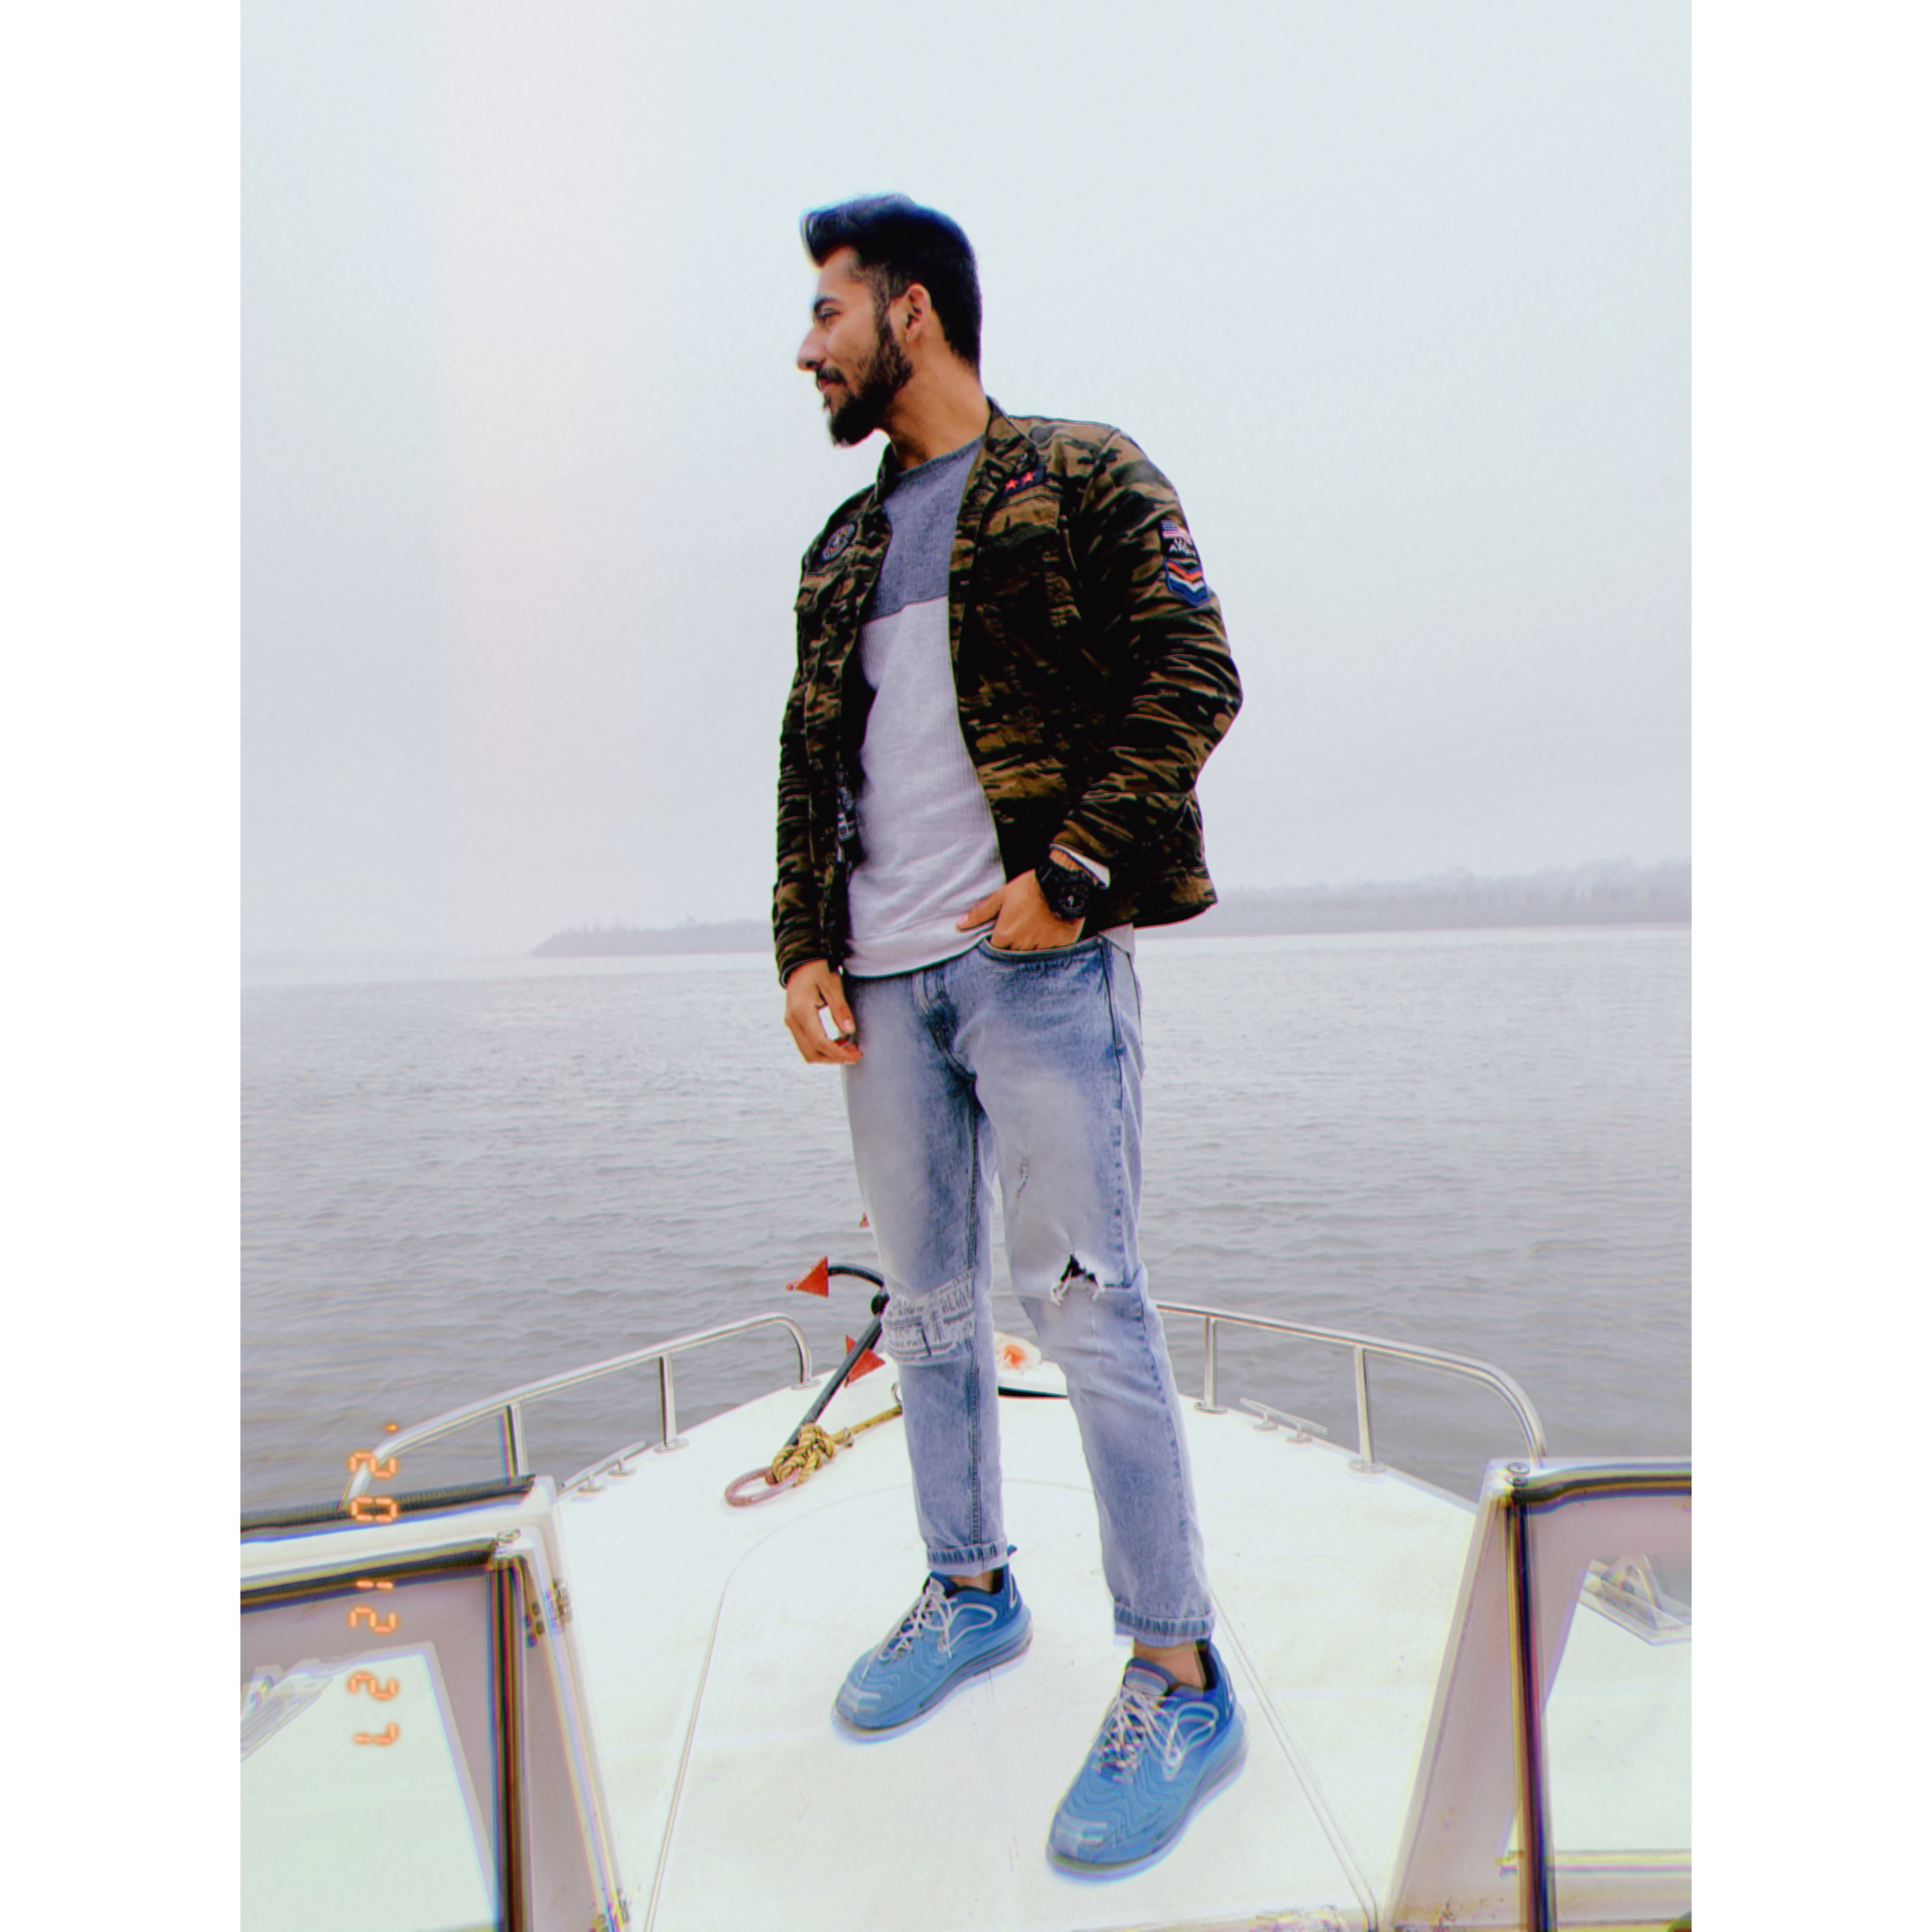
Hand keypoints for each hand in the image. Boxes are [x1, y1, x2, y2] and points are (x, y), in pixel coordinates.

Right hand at [783, 960, 860, 1065]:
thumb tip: (849, 1031)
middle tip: (855, 1054)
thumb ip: (840, 1008)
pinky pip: (806, 1043)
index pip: (820, 1042)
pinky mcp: (794, 1023)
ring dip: (828, 1055)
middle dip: (834, 1058)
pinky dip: (822, 1048)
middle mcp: (792, 1020)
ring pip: (808, 1052)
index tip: (855, 1054)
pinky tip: (839, 1042)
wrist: (801, 961)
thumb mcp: (832, 985)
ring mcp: (791, 1022)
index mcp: (801, 1011)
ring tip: (849, 1049)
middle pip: (812, 1053)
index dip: (838, 1053)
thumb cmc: (818, 969)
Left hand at [956, 868, 1084, 951]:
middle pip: (1013, 955)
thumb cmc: (1029, 888)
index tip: (1005, 935)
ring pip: (1031, 957)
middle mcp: (1021, 945)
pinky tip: (1049, 937)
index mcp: (1005, 935)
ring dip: (1031, 949)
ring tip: (1036, 934)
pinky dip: (1048, 950)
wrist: (1061, 884)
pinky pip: (1050, 956)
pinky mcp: (1059, 947)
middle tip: (1022, 932)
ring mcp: (1040, 948)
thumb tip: (959, 925)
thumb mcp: (1001, 896)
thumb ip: (980, 914)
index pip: (995, 950)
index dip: (999, 943)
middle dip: (1014, 947)